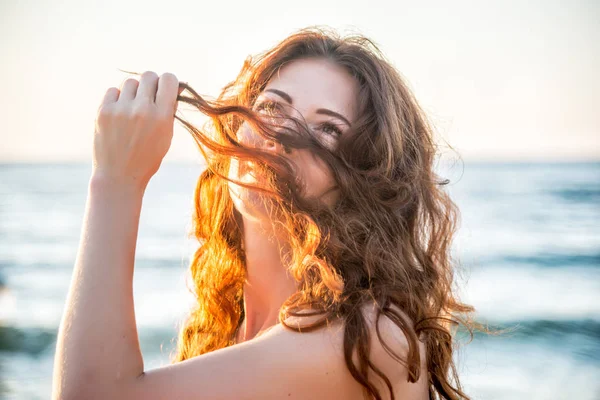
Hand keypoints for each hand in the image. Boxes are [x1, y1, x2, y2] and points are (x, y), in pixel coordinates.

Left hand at [92, 71, 183, 189]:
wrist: (119, 175)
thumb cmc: (147, 157)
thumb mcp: (166, 136)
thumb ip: (169, 111)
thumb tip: (172, 87)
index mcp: (162, 117)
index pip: (169, 79)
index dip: (168, 82)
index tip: (166, 89)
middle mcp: (142, 110)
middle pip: (149, 76)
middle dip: (151, 84)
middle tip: (149, 97)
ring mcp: (121, 109)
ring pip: (130, 82)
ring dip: (134, 92)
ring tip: (132, 108)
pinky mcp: (103, 111)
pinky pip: (113, 91)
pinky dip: (118, 98)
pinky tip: (119, 113)